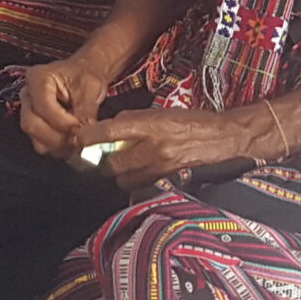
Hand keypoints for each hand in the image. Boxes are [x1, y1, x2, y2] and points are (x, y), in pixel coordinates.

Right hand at [19, 51, 119, 157]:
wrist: (84, 74)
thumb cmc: (85, 76)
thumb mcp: (91, 87)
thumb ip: (86, 111)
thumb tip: (85, 134)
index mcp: (38, 78)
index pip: (43, 107)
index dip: (63, 122)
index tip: (80, 127)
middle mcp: (28, 95)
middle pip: (32, 124)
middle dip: (57, 137)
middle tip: (78, 138)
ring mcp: (28, 111)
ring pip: (35, 138)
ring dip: (57, 145)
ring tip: (77, 141)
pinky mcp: (35, 125)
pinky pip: (40, 143)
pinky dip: (57, 148)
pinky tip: (72, 142)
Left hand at [74, 107, 266, 188]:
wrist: (224, 138)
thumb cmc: (193, 121)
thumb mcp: (162, 111)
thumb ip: (135, 121)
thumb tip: (110, 129)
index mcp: (150, 125)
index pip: (109, 132)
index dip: (87, 138)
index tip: (76, 141)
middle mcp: (152, 148)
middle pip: (110, 164)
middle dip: (103, 162)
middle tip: (101, 157)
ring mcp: (160, 168)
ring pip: (122, 179)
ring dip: (118, 174)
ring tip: (124, 165)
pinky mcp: (167, 181)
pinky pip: (140, 187)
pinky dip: (134, 182)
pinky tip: (139, 174)